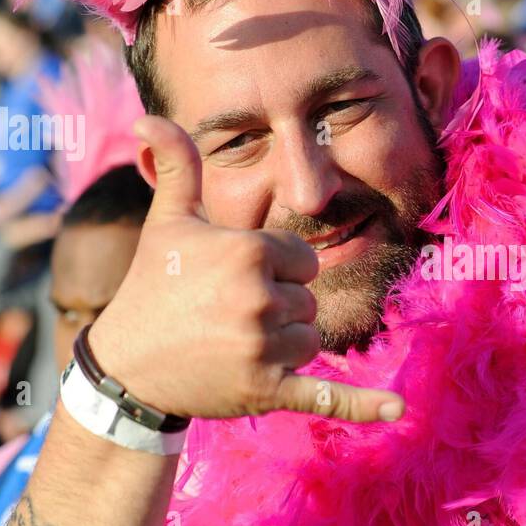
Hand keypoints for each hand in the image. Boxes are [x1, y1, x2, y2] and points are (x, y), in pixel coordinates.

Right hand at [85, 115, 404, 424]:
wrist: (125, 367)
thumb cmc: (152, 285)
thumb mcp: (167, 221)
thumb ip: (176, 165)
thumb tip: (147, 115)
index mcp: (248, 252)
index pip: (304, 258)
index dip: (275, 268)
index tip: (232, 280)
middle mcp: (259, 298)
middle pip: (310, 299)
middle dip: (278, 306)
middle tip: (227, 315)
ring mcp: (264, 348)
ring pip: (313, 340)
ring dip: (285, 344)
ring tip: (234, 343)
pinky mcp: (267, 390)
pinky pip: (328, 396)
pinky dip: (364, 405)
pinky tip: (400, 410)